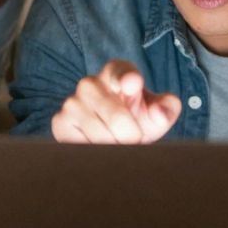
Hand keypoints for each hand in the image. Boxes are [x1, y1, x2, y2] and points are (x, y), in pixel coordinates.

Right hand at [51, 59, 181, 143]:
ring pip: (100, 137)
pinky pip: (81, 147)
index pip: (121, 73)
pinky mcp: (59, 123)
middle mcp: (90, 83)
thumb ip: (167, 108)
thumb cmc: (138, 118)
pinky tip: (100, 149)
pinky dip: (95, 155)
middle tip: (134, 140)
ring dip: (114, 149)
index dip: (128, 80)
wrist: (114, 134)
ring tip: (117, 144)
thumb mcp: (159, 112)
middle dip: (132, 136)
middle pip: (117, 117)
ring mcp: (72, 102)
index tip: (132, 85)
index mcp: (116, 72)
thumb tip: (159, 114)